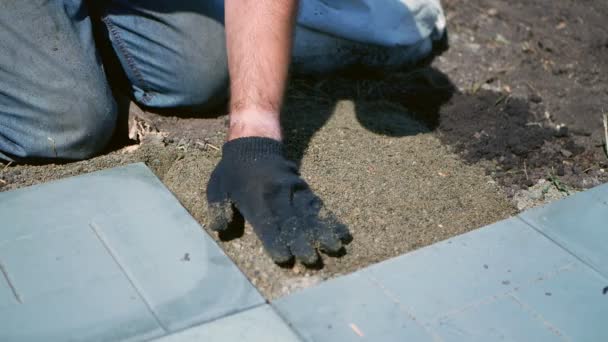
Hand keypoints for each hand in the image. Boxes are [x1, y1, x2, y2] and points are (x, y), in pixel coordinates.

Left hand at [206, 137, 350, 264]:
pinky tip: (342, 233)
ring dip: (323, 232)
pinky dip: (330, 220)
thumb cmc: (233, 171)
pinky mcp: (303, 189)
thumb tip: (221, 230)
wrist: (254, 143)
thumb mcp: (218, 188)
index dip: (275, 241)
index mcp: (255, 198)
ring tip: (336, 248)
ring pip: (310, 214)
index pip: (266, 223)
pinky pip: (318, 206)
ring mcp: (293, 191)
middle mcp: (277, 195)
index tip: (284, 258)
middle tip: (312, 260)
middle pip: (292, 221)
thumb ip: (219, 209)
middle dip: (303, 241)